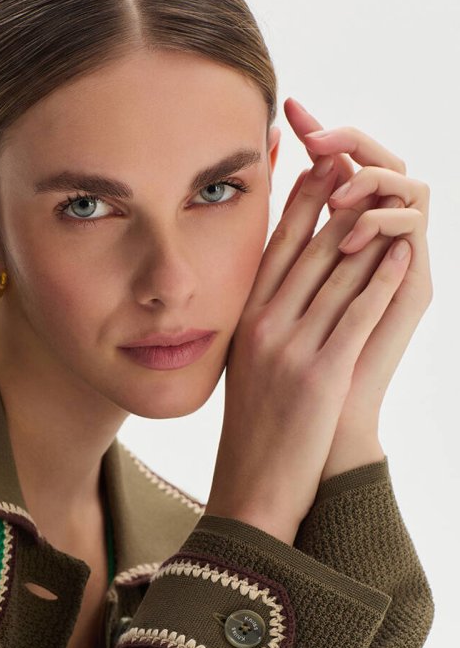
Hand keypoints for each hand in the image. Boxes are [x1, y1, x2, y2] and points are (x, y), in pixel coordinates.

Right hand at [208, 130, 413, 543]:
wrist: (254, 486)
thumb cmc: (254, 430)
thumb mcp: (246, 367)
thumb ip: (262, 324)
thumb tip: (280, 289)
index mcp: (245, 324)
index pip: (274, 251)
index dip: (299, 204)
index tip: (318, 168)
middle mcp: (263, 328)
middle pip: (307, 250)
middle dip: (336, 201)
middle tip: (358, 161)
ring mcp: (291, 348)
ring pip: (337, 274)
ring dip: (367, 231)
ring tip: (390, 196)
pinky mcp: (321, 373)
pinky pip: (358, 313)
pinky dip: (383, 279)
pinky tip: (402, 252)